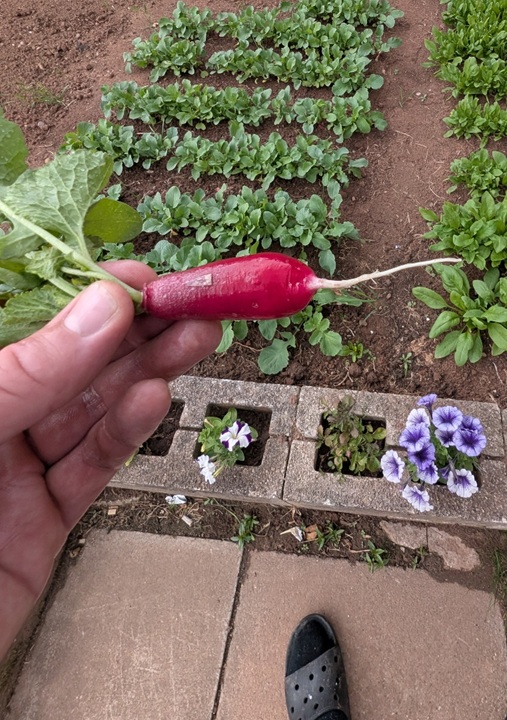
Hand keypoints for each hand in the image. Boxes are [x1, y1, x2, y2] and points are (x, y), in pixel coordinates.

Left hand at [0, 262, 221, 659]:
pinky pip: (91, 467)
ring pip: (91, 410)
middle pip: (73, 362)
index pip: (31, 322)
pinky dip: (127, 433)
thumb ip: (28, 371)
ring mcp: (13, 470)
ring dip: (147, 372)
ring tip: (194, 340)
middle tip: (192, 305)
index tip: (142, 279)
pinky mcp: (41, 520)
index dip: (88, 295)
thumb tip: (101, 311)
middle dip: (136, 330)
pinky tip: (156, 400)